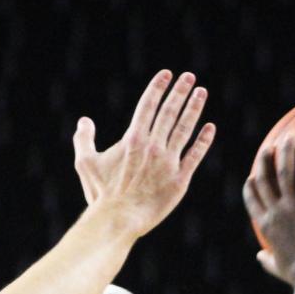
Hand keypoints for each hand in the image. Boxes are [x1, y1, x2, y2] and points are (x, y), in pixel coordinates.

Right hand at [74, 70, 216, 234]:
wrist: (119, 219)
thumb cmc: (101, 193)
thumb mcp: (86, 163)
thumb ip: (84, 139)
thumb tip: (84, 121)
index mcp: (133, 139)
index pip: (148, 105)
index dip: (158, 87)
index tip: (167, 74)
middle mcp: (153, 146)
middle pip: (169, 112)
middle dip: (180, 91)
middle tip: (189, 77)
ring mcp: (169, 162)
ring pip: (185, 129)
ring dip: (194, 109)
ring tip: (201, 93)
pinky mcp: (180, 179)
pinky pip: (195, 155)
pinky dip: (204, 140)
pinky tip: (210, 127)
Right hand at [245, 132, 294, 285]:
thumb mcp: (277, 267)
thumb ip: (267, 259)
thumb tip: (260, 256)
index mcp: (266, 225)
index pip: (251, 197)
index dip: (251, 181)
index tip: (254, 172)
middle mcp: (275, 212)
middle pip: (263, 178)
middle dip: (264, 159)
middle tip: (271, 145)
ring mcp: (293, 208)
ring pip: (284, 172)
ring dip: (286, 151)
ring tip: (291, 136)